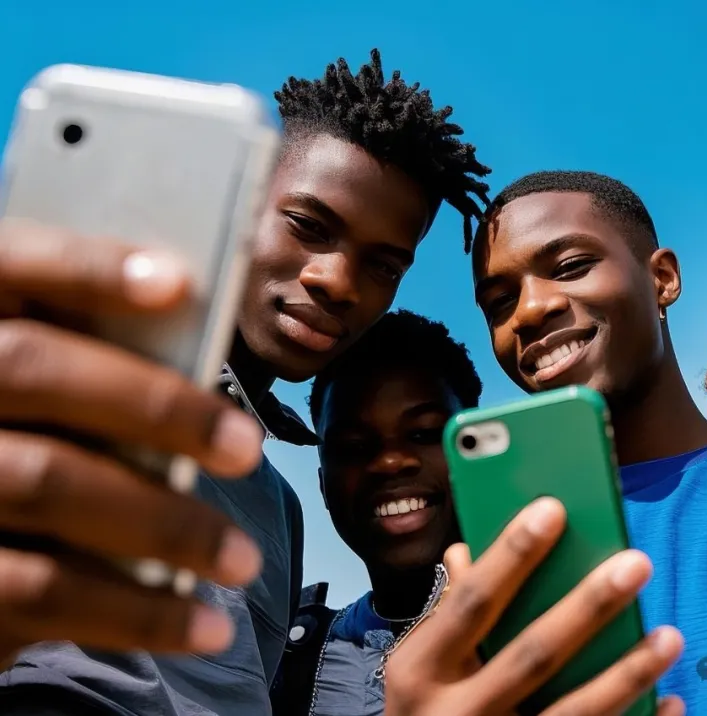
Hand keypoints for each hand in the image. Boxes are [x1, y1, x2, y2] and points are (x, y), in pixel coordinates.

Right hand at [0, 219, 263, 665]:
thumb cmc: (25, 435)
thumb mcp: (38, 383)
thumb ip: (89, 353)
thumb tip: (197, 331)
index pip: (10, 263)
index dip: (89, 266)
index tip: (178, 282)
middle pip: (34, 367)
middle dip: (158, 404)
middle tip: (248, 448)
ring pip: (48, 480)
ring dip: (167, 524)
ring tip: (243, 559)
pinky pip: (40, 589)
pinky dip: (137, 613)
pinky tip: (203, 626)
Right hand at [383, 497, 684, 715]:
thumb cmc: (425, 711)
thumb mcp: (419, 665)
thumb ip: (446, 613)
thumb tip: (465, 550)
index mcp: (421, 671)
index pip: (472, 603)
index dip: (511, 556)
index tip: (553, 509)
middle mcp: (457, 713)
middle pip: (532, 655)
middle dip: (587, 607)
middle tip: (636, 562)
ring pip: (573, 711)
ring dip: (627, 674)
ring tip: (669, 637)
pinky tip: (670, 701)